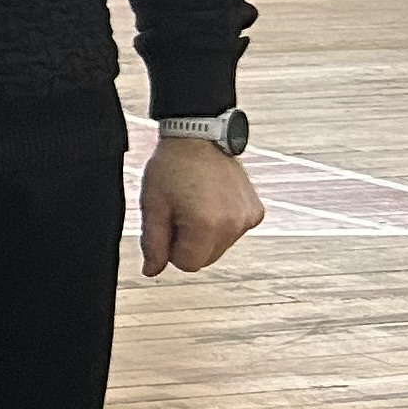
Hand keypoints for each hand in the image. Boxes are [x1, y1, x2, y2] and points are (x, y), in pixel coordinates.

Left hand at [141, 136, 263, 275]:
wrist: (198, 137)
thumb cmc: (172, 166)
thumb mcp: (153, 205)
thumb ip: (152, 242)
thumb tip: (151, 271)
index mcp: (207, 225)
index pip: (187, 264)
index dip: (171, 249)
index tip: (168, 224)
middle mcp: (234, 225)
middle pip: (205, 259)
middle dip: (188, 243)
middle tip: (179, 212)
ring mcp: (248, 218)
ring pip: (220, 247)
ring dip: (205, 234)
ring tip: (195, 203)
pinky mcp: (256, 211)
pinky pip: (234, 232)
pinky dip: (221, 224)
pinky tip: (212, 201)